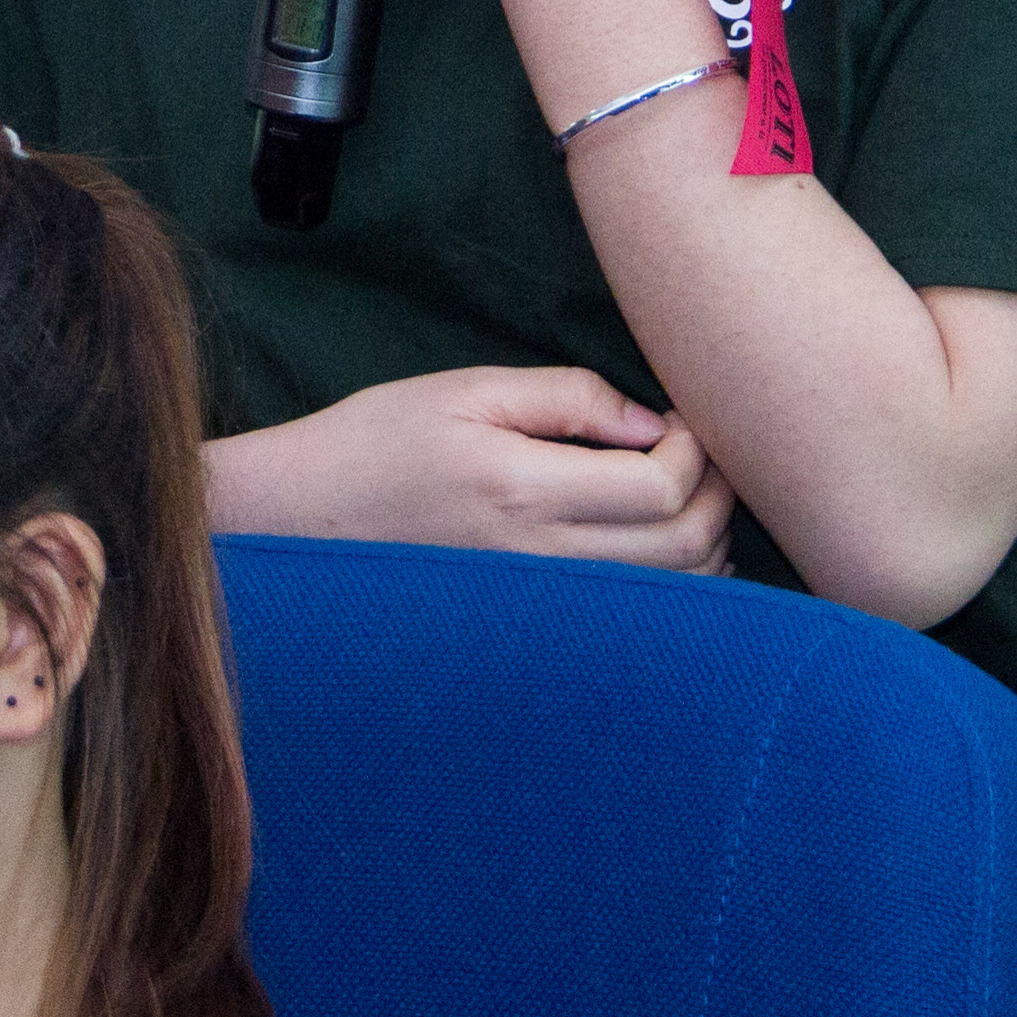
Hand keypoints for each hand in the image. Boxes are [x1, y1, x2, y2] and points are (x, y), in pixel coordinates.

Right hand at [207, 364, 736, 573]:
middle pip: (684, 551)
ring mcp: (537, 605)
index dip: (694, 451)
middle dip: (716, 495)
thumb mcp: (464, 391)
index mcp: (521, 491)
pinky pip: (629, 617)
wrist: (300, 521)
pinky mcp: (532, 626)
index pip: (660, 489)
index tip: (677, 418)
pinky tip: (653, 543)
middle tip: (701, 453)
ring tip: (680, 493)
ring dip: (702, 543)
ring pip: (670, 597)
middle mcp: (537, 561)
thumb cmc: (377, 442)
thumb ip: (563, 397)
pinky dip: (669, 583)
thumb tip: (648, 418)